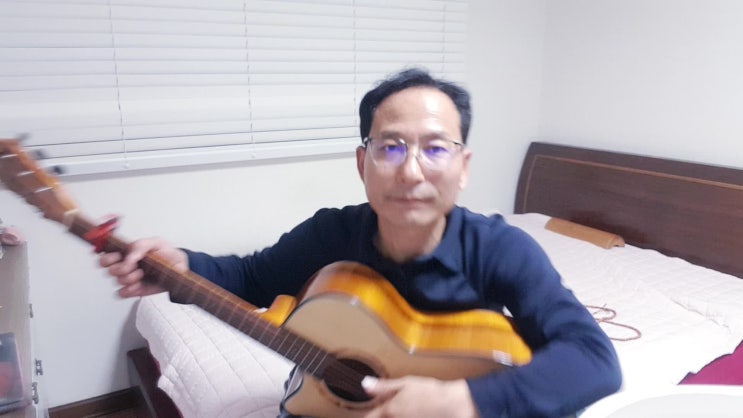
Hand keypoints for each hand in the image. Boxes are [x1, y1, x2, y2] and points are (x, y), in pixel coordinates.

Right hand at [98, 237, 187, 297]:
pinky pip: (122, 293)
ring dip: (131, 277)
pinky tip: (140, 284)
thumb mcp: (155, 242)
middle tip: (134, 265)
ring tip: (143, 273)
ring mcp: (127, 279)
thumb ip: (140, 246)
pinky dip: (131, 289)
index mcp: (124, 253)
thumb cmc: (165, 253)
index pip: (104, 257)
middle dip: (120, 268)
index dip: (108, 258)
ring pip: (118, 281)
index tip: (119, 256)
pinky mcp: (133, 290)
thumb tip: (128, 257)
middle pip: (108, 270)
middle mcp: (123, 266)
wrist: (178, 266)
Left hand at [362, 376, 478, 417]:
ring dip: (395, 416)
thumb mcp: (405, 383)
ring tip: (404, 410)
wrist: (452, 405)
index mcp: (389, 411)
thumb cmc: (430, 393)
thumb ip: (383, 387)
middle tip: (389, 409)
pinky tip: (413, 414)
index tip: (372, 412)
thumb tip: (365, 384)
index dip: (370, 414)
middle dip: (381, 415)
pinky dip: (405, 417)